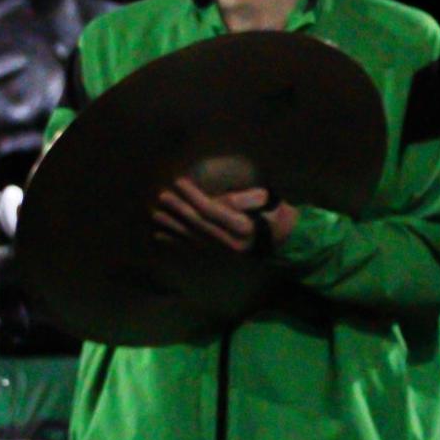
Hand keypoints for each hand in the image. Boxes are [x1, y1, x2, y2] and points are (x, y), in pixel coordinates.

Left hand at [152, 175, 297, 252]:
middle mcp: (231, 243)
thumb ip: (241, 199)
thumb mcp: (264, 200)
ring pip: (192, 238)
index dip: (193, 195)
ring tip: (156, 214)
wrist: (283, 240)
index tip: (179, 181)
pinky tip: (160, 236)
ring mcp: (224, 253)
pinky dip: (175, 243)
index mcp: (244, 227)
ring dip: (172, 227)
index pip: (212, 210)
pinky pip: (192, 250)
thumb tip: (216, 199)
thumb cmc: (273, 214)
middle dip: (179, 210)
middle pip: (198, 225)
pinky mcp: (218, 258)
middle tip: (162, 196)